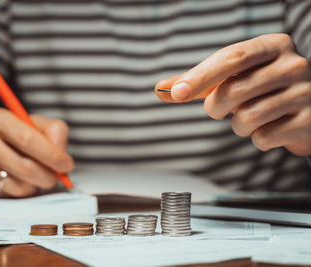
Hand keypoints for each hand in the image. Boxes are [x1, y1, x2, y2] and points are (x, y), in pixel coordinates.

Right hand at [0, 108, 73, 197]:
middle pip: (23, 165)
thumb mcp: (39, 124)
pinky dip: (27, 189)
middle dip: (48, 174)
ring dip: (38, 183)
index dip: (51, 154)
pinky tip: (26, 179)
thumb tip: (61, 154)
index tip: (66, 163)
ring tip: (41, 174)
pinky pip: (13, 194)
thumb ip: (55, 132)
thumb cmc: (18, 133)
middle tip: (58, 176)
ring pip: (20, 183)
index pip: (27, 139)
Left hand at [155, 34, 310, 155]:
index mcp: (271, 46)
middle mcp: (292, 65)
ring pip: (246, 118)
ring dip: (238, 125)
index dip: (199, 77)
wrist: (306, 110)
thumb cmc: (260, 90)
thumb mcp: (231, 78)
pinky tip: (269, 128)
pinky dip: (258, 139)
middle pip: (233, 91)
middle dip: (216, 107)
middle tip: (223, 108)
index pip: (230, 58)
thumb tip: (160, 89)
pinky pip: (264, 138)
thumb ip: (197, 82)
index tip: (177, 93)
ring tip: (251, 117)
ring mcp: (304, 92)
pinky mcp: (309, 121)